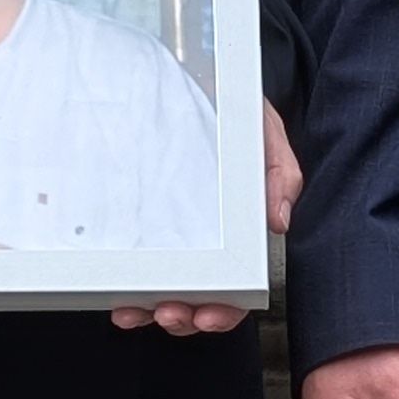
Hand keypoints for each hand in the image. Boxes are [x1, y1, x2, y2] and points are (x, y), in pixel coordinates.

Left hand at [114, 103, 300, 335]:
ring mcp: (172, 234)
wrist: (203, 81)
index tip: (207, 315)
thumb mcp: (265, 135)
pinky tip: (118, 293)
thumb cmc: (238, 114)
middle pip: (197, 298)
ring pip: (163, 289)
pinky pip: (134, 261)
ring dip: (150, 308)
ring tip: (135, 311)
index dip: (224, 310)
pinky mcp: (143, 220)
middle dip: (183, 317)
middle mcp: (205, 241)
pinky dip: (127, 284)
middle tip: (170, 314)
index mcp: (239, 232)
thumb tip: (278, 221)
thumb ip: (280, 174)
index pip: (236, 286)